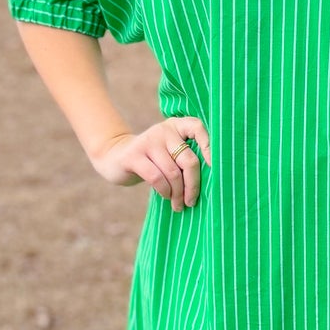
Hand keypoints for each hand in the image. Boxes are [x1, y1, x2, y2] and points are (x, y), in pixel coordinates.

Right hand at [89, 117, 212, 210]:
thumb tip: (212, 181)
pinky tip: (165, 196)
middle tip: (192, 201)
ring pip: (173, 173)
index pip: (198, 128)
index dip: (209, 147)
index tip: (214, 168)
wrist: (116, 157)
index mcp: (177, 126)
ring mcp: (148, 141)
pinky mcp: (134, 155)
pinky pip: (157, 178)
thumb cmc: (153, 160)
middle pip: (189, 160)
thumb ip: (186, 158)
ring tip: (178, 204)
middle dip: (193, 185)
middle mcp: (164, 130)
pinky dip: (164, 191)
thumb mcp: (170, 152)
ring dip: (178, 193)